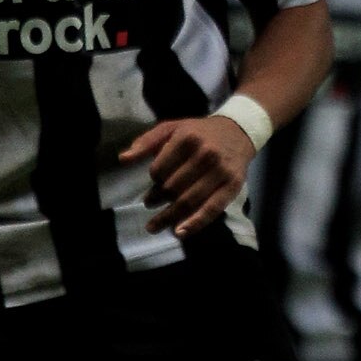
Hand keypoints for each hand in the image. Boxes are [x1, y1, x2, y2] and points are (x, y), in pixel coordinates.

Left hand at [121, 114, 257, 238]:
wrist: (238, 131)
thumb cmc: (200, 132)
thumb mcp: (173, 128)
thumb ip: (146, 141)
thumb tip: (122, 159)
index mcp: (187, 138)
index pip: (159, 169)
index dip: (153, 178)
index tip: (154, 181)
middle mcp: (205, 154)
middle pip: (172, 187)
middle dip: (158, 199)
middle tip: (149, 203)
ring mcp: (220, 171)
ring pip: (188, 201)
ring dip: (168, 217)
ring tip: (154, 226)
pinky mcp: (233, 186)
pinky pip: (212, 209)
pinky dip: (195, 224)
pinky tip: (179, 232)